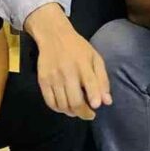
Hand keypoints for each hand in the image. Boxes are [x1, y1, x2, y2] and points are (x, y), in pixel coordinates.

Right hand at [27, 4, 111, 118]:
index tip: (96, 106)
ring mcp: (53, 77)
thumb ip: (102, 80)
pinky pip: (50, 102)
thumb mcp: (95, 58)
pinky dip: (58, 109)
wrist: (53, 36)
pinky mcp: (42, 80)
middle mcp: (67, 72)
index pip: (90, 83)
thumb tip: (107, 102)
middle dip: (83, 113)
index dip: (94, 97)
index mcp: (83, 64)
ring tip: (77, 111)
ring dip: (72, 113)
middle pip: (75, 101)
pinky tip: (65, 107)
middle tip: (89, 114)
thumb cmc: (78, 48)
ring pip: (63, 105)